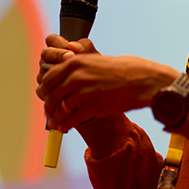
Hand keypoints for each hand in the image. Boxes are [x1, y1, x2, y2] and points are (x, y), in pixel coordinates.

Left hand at [36, 39, 178, 129]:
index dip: (45, 89)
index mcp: (75, 62)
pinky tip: (63, 128)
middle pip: (50, 94)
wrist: (144, 81)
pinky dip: (65, 125)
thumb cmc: (124, 70)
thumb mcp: (96, 60)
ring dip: (54, 118)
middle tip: (48, 113)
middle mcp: (76, 76)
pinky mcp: (92, 106)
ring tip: (54, 124)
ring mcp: (83, 92)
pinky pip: (71, 118)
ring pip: (59, 108)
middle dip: (47, 105)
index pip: (49, 77)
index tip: (44, 96)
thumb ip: (78, 66)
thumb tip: (63, 74)